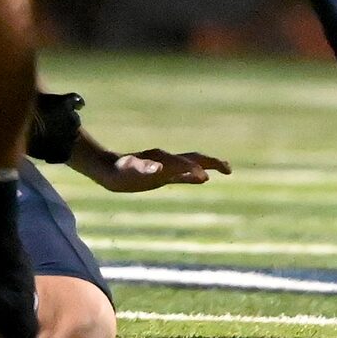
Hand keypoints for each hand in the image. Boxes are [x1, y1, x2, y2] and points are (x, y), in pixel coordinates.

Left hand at [81, 146, 232, 193]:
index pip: (184, 163)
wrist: (107, 169)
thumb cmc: (117, 170)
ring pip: (192, 164)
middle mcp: (167, 160)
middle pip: (195, 158)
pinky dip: (194, 175)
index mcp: (162, 159)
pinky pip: (183, 174)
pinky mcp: (162, 174)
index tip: (206, 178)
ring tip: (224, 170)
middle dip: (212, 162)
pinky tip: (202, 179)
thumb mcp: (128, 171)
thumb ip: (144, 168)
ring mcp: (166, 167)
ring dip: (207, 166)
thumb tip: (158, 167)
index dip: (194, 170)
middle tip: (229, 169)